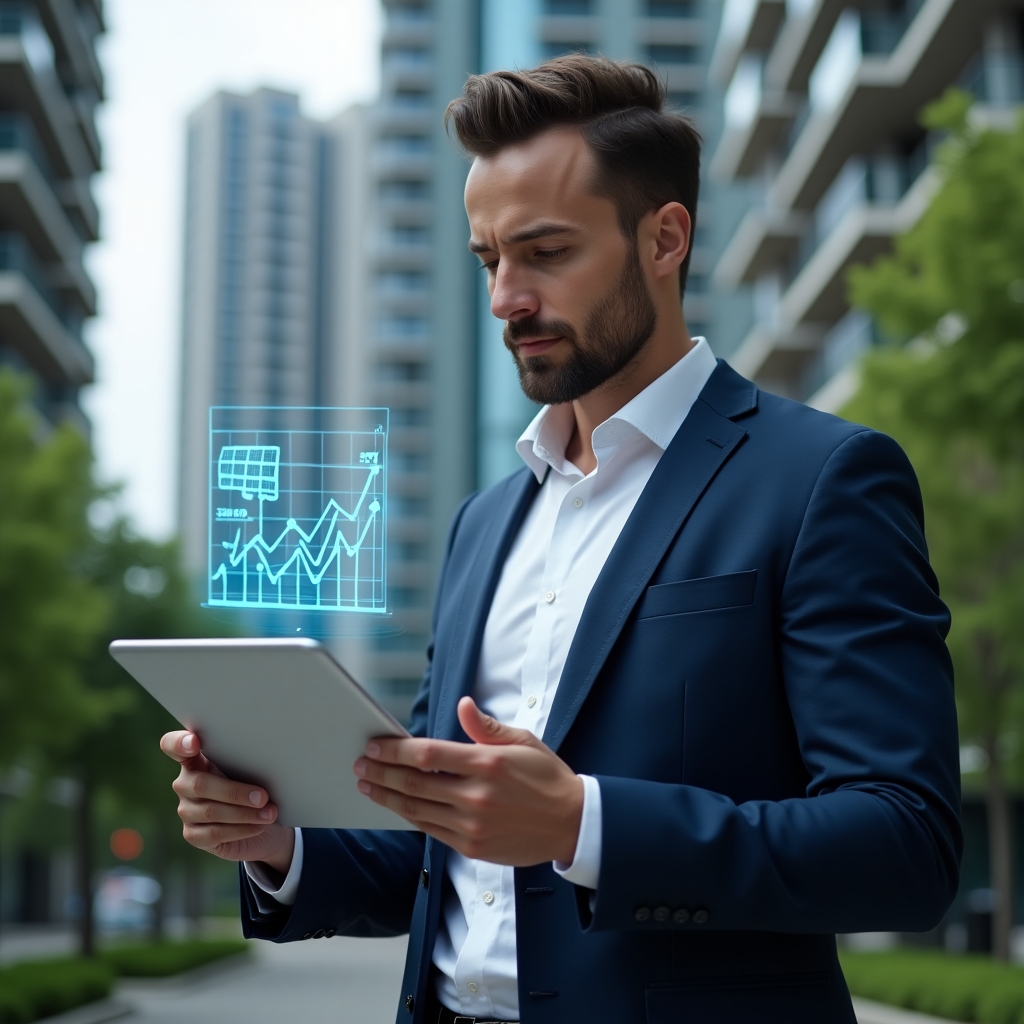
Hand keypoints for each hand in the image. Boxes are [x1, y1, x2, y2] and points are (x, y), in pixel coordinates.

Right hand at [160, 730, 294, 872]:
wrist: (265, 821)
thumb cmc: (257, 785)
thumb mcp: (253, 769)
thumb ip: (247, 760)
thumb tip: (266, 756)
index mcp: (197, 758)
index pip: (173, 745)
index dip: (178, 742)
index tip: (194, 741)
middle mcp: (185, 782)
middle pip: (200, 784)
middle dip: (235, 792)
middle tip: (263, 796)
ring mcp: (187, 809)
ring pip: (210, 811)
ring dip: (244, 813)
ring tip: (269, 813)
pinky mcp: (193, 834)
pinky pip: (215, 833)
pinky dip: (241, 829)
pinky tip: (259, 826)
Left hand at [353, 697, 583, 865]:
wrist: (572, 823)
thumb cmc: (547, 777)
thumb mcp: (523, 741)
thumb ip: (486, 727)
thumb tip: (462, 705)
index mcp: (487, 763)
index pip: (428, 754)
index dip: (396, 750)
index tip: (375, 745)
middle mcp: (476, 795)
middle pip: (414, 783)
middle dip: (381, 773)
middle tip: (360, 764)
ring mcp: (472, 825)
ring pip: (417, 810)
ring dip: (387, 797)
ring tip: (367, 785)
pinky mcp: (472, 847)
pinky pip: (431, 830)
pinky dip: (410, 817)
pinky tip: (396, 806)